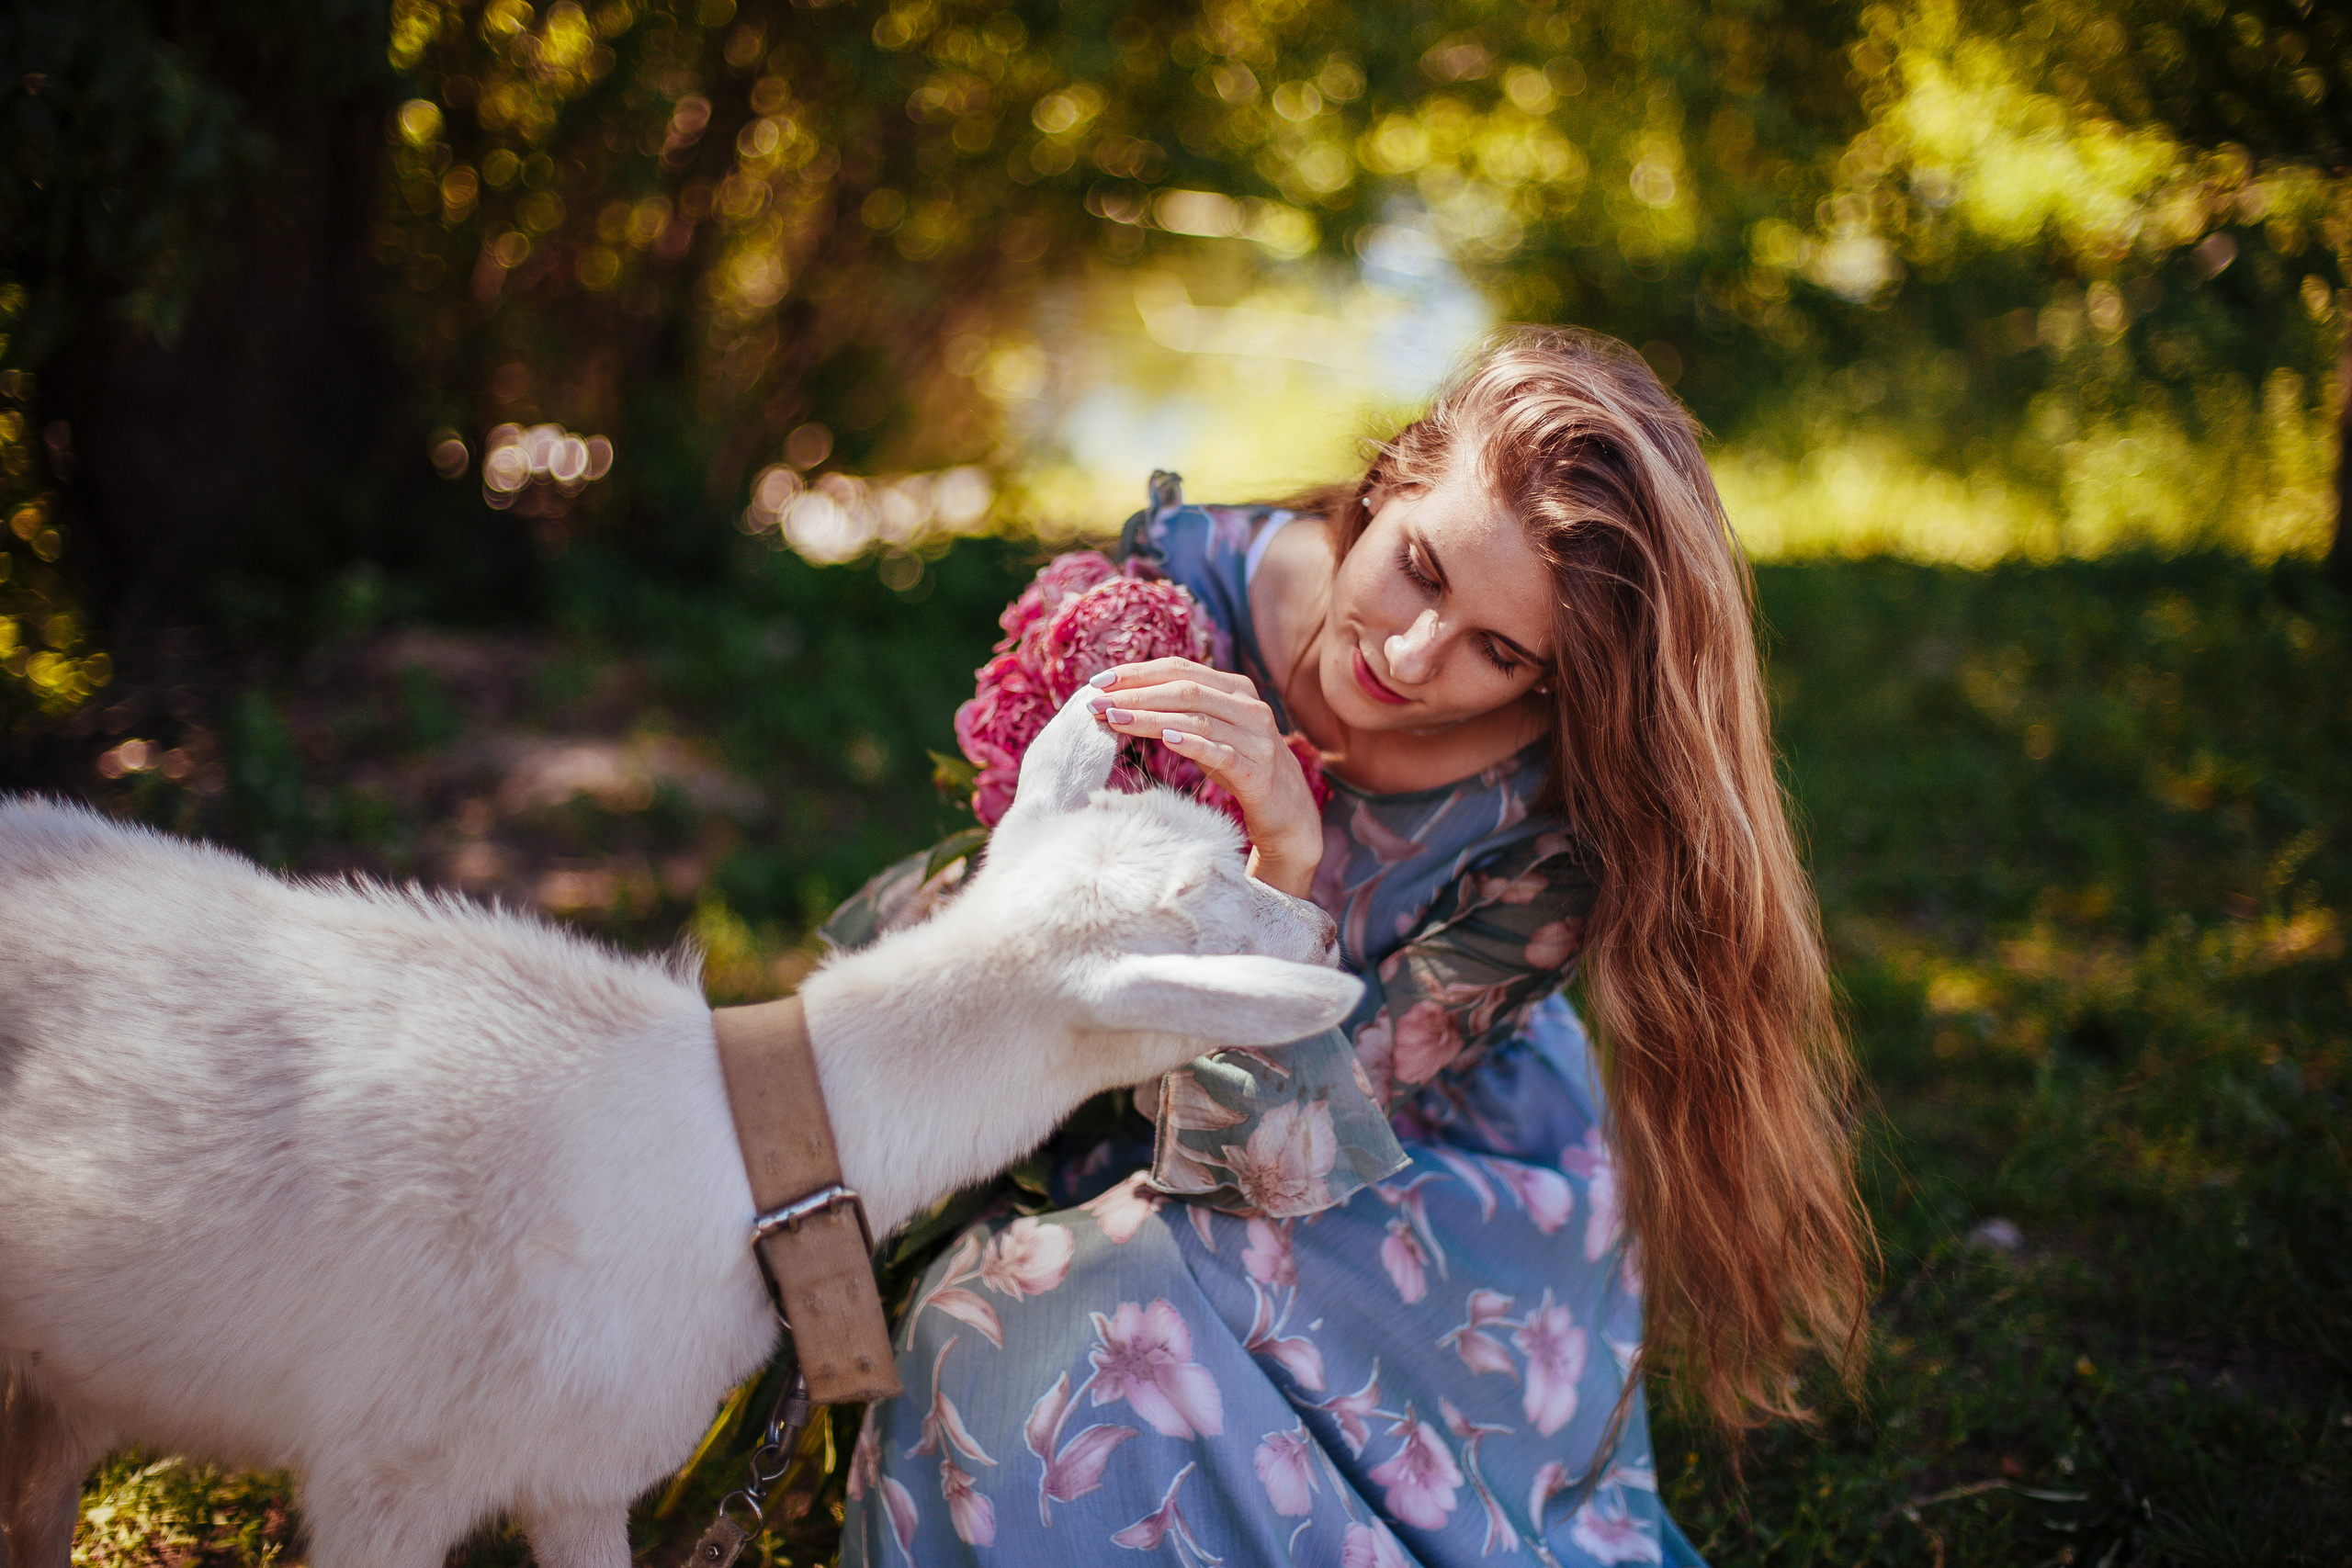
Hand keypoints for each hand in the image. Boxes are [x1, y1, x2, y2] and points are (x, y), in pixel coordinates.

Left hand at [1086, 658, 1325, 897]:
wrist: (1287, 812)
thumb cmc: (1240, 767)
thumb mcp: (1210, 732)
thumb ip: (1180, 712)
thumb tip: (1122, 700)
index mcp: (1236, 689)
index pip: (1180, 668)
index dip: (1138, 672)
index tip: (1098, 681)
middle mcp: (1249, 706)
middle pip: (1185, 689)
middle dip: (1136, 693)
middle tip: (1097, 702)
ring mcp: (1256, 737)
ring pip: (1196, 717)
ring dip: (1150, 717)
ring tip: (1115, 719)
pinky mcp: (1257, 770)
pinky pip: (1221, 751)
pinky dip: (1191, 742)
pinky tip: (1165, 739)